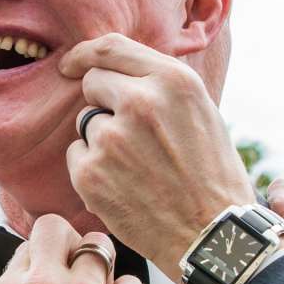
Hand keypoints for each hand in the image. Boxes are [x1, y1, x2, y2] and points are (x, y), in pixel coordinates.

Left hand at [59, 34, 254, 277]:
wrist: (212, 235)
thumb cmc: (211, 176)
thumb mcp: (201, 113)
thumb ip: (160, 86)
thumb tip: (117, 70)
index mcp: (173, 81)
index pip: (111, 47)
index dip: (85, 54)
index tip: (71, 64)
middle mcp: (140, 102)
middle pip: (93, 82)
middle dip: (103, 102)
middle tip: (132, 136)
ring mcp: (111, 137)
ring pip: (86, 122)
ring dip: (102, 139)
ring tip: (138, 167)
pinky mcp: (90, 172)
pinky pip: (76, 155)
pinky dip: (92, 170)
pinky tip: (124, 187)